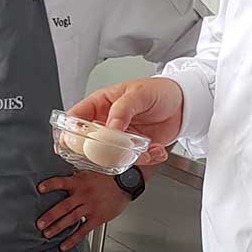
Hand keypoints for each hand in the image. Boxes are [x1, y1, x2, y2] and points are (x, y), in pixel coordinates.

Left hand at [37, 171, 130, 251]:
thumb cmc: (106, 178)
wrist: (125, 184)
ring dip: (58, 227)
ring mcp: (91, 207)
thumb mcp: (89, 172)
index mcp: (79, 182)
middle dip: (50, 216)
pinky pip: (83, 230)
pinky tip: (64, 245)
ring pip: (71, 219)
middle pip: (64, 206)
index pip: (61, 182)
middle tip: (39, 224)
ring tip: (47, 234)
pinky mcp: (97, 217)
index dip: (50, 185)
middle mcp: (84, 194)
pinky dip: (73, 239)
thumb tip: (60, 176)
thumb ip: (74, 176)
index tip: (40, 189)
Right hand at [68, 78, 184, 164]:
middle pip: (89, 143)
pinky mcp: (134, 148)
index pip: (76, 117)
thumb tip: (110, 127)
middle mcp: (108, 122)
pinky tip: (155, 149)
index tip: (68, 143)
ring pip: (111, 156)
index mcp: (101, 104)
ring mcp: (120, 137)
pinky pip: (132, 160)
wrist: (183, 104)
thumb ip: (122, 110)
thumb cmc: (158, 91)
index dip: (68, 131)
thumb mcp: (138, 94)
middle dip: (98, 152)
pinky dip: (145, 159)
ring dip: (126, 157)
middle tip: (112, 152)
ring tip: (143, 148)